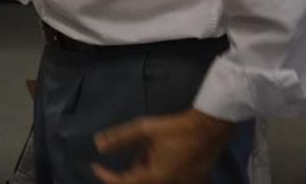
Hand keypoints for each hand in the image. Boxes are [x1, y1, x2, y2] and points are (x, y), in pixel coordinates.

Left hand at [92, 110, 235, 183]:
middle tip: (135, 152)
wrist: (210, 127)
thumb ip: (120, 138)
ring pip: (154, 180)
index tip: (95, 167)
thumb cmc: (178, 128)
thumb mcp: (145, 129)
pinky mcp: (192, 181)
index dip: (106, 176)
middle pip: (140, 182)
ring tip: (148, 150)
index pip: (124, 183)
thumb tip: (98, 144)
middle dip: (131, 170)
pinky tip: (160, 155)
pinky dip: (159, 171)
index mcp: (157, 177)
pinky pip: (168, 179)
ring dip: (145, 169)